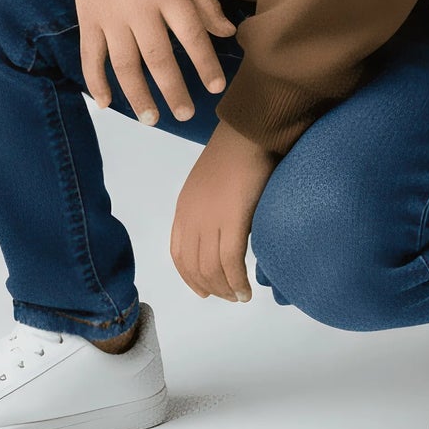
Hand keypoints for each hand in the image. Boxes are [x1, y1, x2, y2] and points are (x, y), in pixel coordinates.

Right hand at [70, 0, 236, 123]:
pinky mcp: (88, 21)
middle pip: (157, 57)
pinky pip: (90, 56)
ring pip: (123, 64)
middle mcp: (139, 9)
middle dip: (173, 89)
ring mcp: (110, 17)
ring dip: (137, 95)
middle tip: (185, 114)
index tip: (216, 87)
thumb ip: (205, 3)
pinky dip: (95, 82)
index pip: (191, 35)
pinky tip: (106, 104)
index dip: (205, 63)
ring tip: (151, 119)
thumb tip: (229, 34)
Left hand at [171, 120, 279, 300]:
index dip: (190, 277)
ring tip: (241, 297)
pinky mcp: (232, 221)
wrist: (249, 131)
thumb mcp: (212, 184)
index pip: (179, 253)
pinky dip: (237, 282)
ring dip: (225, 289)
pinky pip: (231, 262)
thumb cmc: (238, 150)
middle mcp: (191, 217)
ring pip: (211, 269)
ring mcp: (209, 219)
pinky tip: (246, 290)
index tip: (205, 291)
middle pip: (194, 266)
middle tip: (230, 297)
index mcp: (185, 207)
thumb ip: (212, 207)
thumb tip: (225, 230)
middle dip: (211, 287)